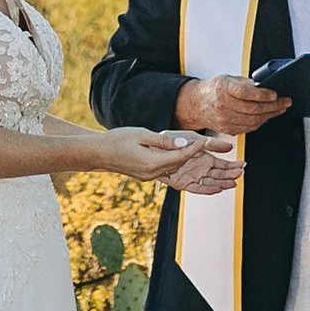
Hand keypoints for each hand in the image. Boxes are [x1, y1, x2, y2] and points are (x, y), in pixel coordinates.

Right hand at [102, 127, 228, 183]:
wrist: (98, 153)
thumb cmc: (117, 139)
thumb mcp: (141, 134)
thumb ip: (163, 141)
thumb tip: (184, 143)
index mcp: (151, 163)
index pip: (179, 157)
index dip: (194, 149)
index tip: (207, 142)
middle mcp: (152, 173)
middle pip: (180, 165)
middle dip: (197, 159)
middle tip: (211, 152)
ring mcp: (149, 176)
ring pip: (174, 169)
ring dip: (189, 163)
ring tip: (206, 159)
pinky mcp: (147, 175)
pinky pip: (167, 170)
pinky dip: (177, 164)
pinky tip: (185, 159)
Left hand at [159, 132, 243, 195]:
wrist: (154, 147)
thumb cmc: (175, 141)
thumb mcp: (195, 139)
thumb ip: (212, 144)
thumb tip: (231, 146)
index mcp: (205, 158)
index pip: (223, 164)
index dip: (233, 165)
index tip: (243, 164)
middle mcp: (201, 169)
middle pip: (219, 174)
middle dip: (230, 175)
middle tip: (240, 174)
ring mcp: (193, 176)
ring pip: (211, 182)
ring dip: (222, 183)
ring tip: (233, 183)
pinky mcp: (183, 183)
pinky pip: (197, 188)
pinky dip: (207, 189)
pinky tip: (217, 189)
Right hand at [174, 74, 291, 135]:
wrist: (198, 104)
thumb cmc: (215, 89)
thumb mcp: (229, 79)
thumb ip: (247, 83)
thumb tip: (267, 87)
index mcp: (223, 87)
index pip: (245, 93)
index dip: (262, 95)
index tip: (275, 94)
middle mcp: (222, 104)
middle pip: (252, 109)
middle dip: (273, 106)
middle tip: (285, 102)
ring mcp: (224, 119)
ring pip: (253, 120)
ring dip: (270, 115)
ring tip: (280, 109)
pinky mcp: (227, 129)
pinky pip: (249, 128)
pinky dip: (261, 122)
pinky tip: (268, 116)